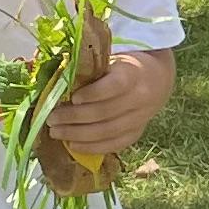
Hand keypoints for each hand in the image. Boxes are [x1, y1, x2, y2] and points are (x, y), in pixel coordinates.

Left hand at [45, 43, 174, 161]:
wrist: (156, 79)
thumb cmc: (124, 68)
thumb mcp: (111, 61)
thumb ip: (88, 70)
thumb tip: (55, 80)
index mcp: (133, 74)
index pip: (114, 86)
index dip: (92, 94)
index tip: (72, 97)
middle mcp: (139, 98)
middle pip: (105, 112)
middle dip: (74, 117)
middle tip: (52, 118)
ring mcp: (139, 119)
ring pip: (106, 132)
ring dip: (77, 134)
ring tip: (55, 132)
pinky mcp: (136, 133)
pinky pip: (113, 145)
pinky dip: (91, 147)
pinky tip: (72, 145)